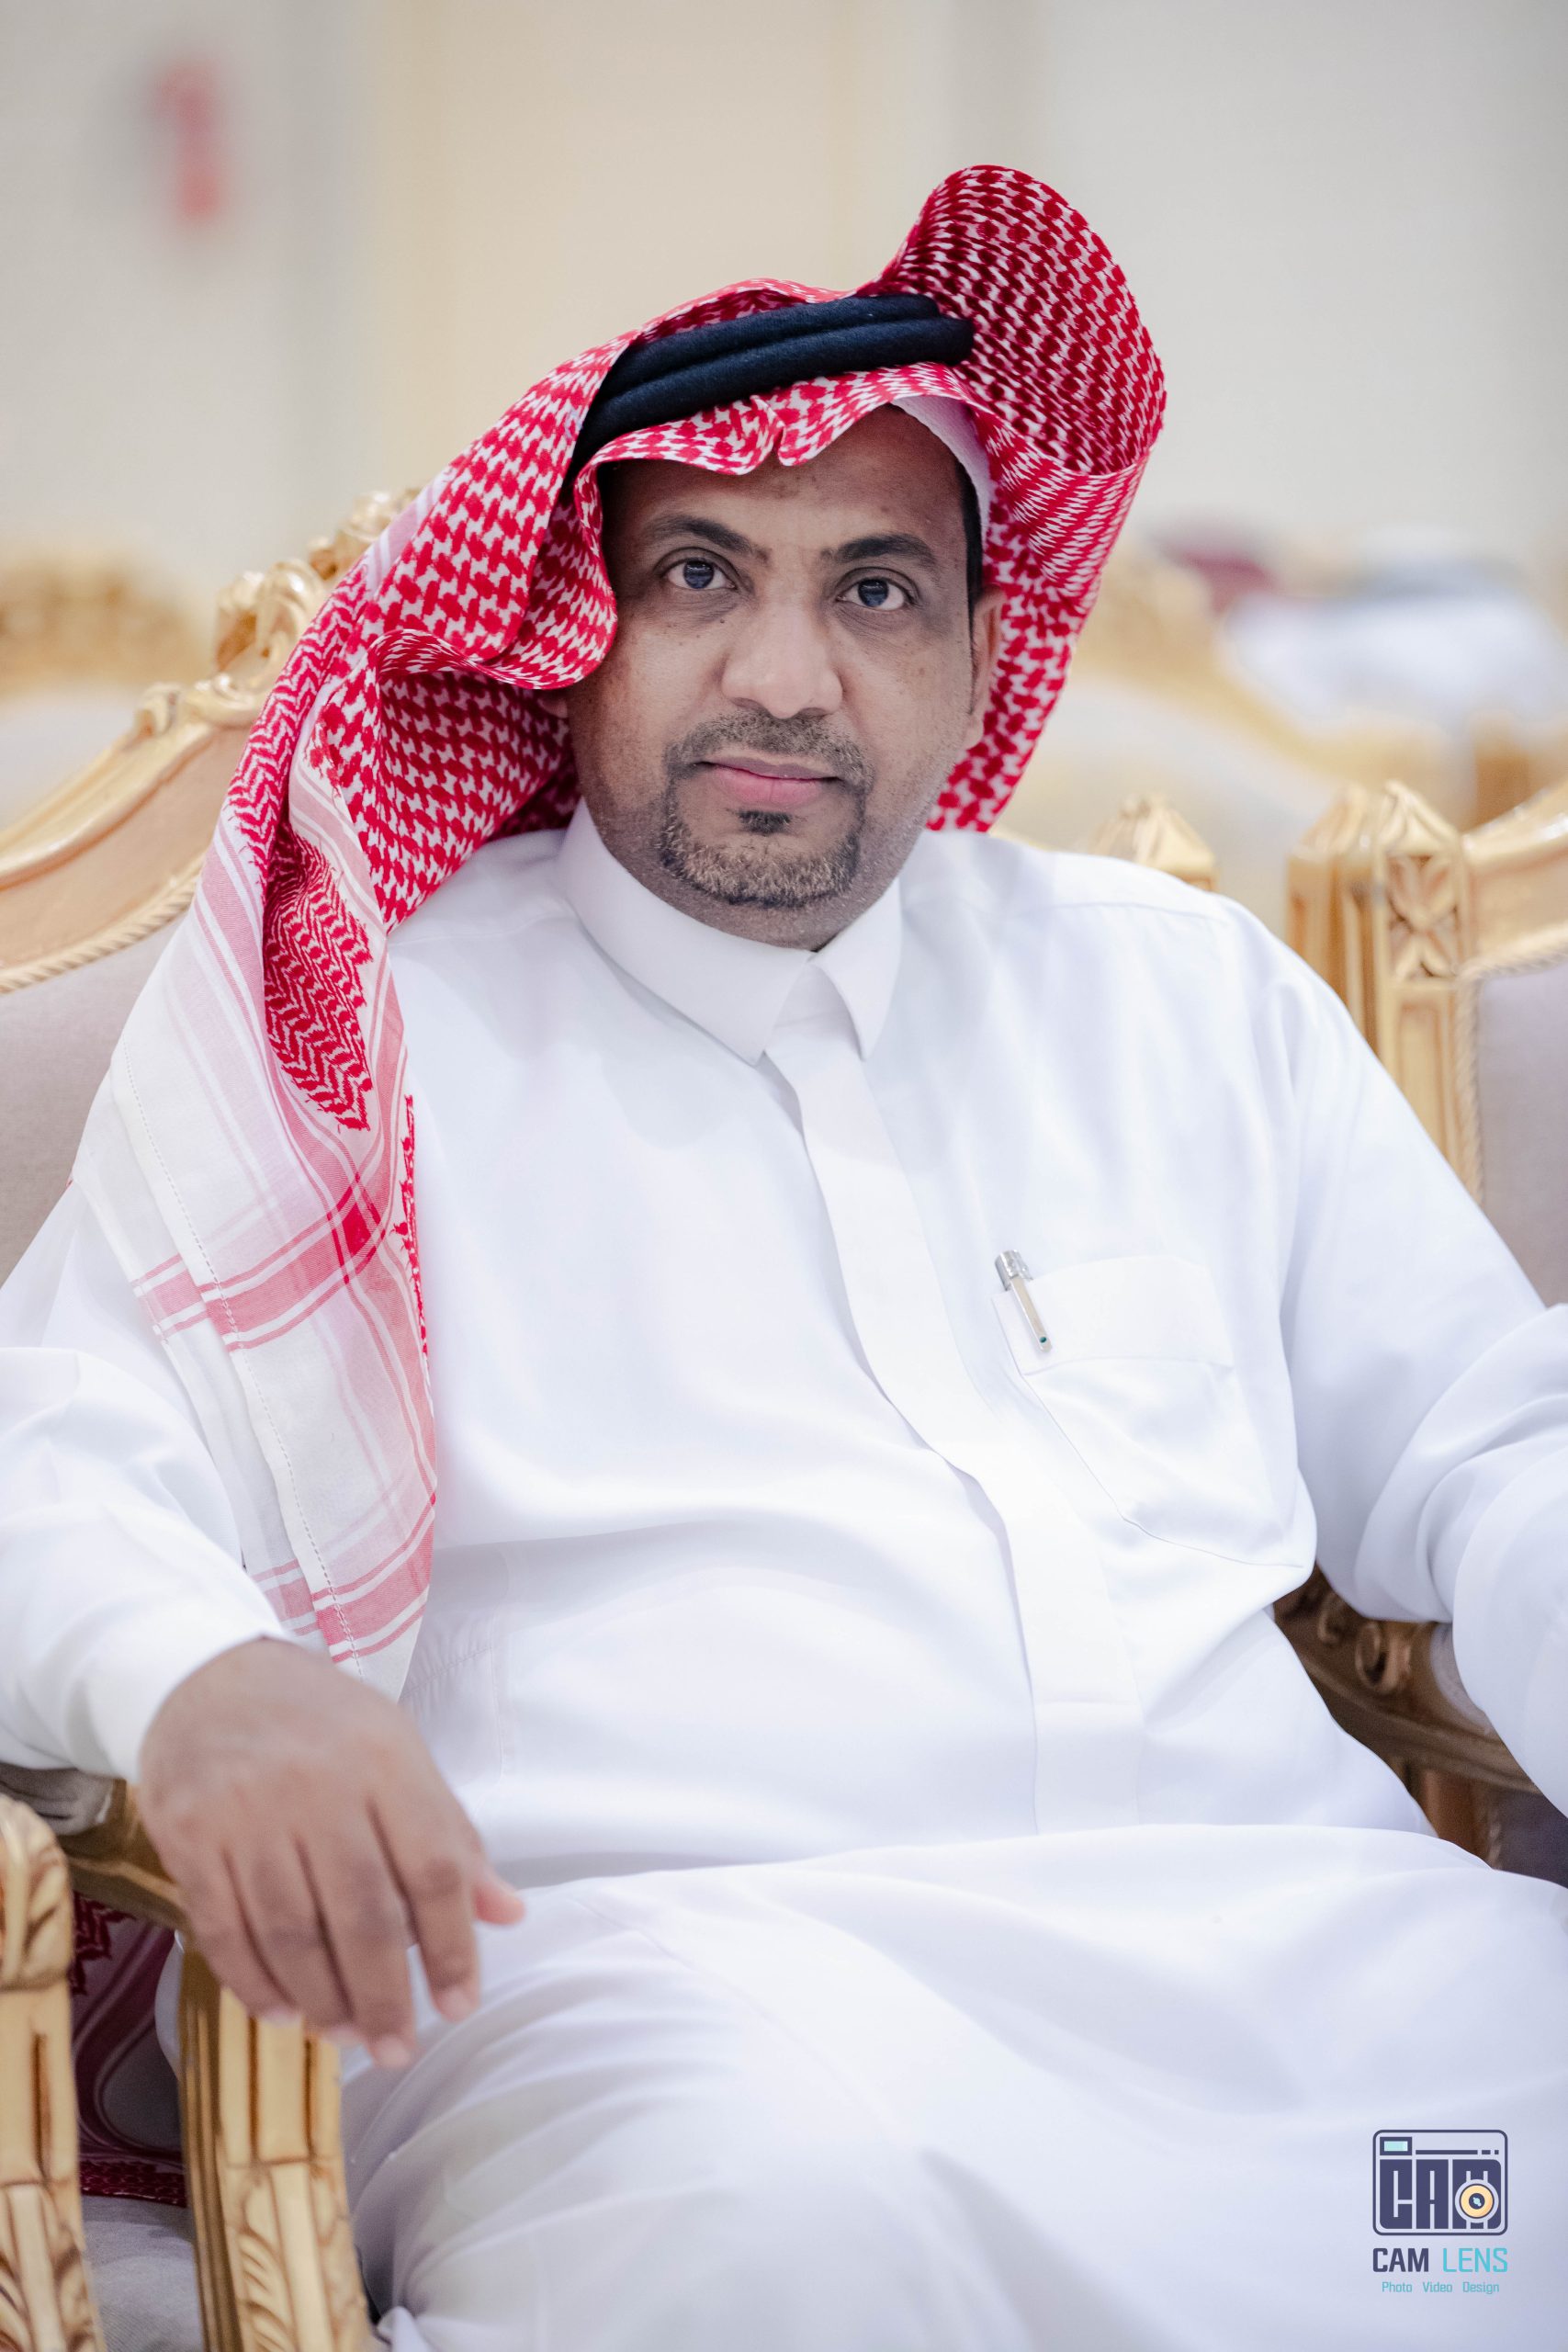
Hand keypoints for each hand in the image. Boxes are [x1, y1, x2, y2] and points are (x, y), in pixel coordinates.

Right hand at [137, 1636, 523, 2066]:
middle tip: (398, 2047)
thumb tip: (507, 1913)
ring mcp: (248, 1811)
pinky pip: (224, 1928)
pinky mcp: (191, 1835)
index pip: (432, 1869)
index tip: (459, 2005)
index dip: (452, 1947)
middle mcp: (318, 1786)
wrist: (209, 1678)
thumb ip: (450, 1834)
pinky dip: (255, 1982)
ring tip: (346, 2036)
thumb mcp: (398, 1753)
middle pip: (362, 1913)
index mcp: (385, 1760)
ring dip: (323, 1999)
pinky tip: (283, 2012)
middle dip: (384, 1995)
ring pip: (292, 1931)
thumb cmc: (321, 1724)